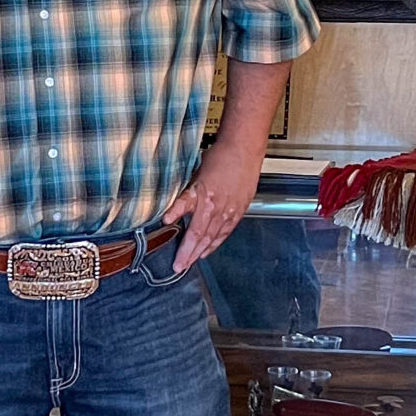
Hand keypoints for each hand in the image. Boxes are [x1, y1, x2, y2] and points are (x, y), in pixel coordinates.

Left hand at [160, 138, 263, 272]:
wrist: (243, 148)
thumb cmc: (219, 156)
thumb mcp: (195, 175)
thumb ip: (185, 197)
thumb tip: (171, 212)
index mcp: (205, 199)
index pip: (193, 231)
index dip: (184, 248)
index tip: (176, 260)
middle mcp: (218, 208)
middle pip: (202, 238)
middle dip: (190, 255)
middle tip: (180, 267)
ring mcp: (230, 210)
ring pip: (214, 237)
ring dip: (202, 251)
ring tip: (192, 262)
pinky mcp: (239, 209)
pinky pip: (226, 231)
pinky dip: (216, 242)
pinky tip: (209, 249)